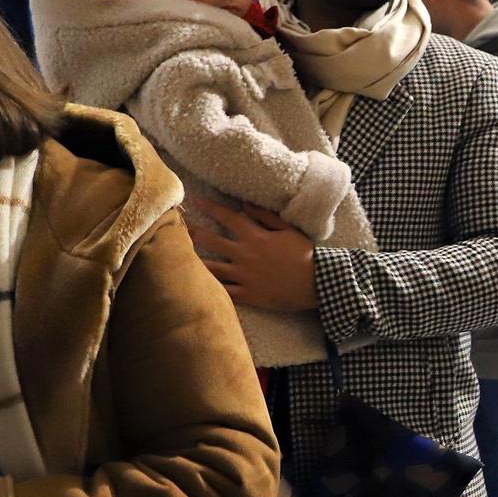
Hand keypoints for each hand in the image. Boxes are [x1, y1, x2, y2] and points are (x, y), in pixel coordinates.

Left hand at [190, 200, 318, 310]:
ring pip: (212, 268)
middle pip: (213, 241)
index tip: (196, 201)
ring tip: (181, 257)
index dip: (211, 208)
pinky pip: (224, 292)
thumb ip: (266, 216)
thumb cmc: (306, 254)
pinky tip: (197, 285)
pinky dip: (210, 289)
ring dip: (195, 261)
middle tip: (179, 228)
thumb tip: (245, 204)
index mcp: (256, 237)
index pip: (228, 218)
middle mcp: (245, 255)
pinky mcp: (249, 295)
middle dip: (194, 232)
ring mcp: (245, 276)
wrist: (318, 283)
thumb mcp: (289, 229)